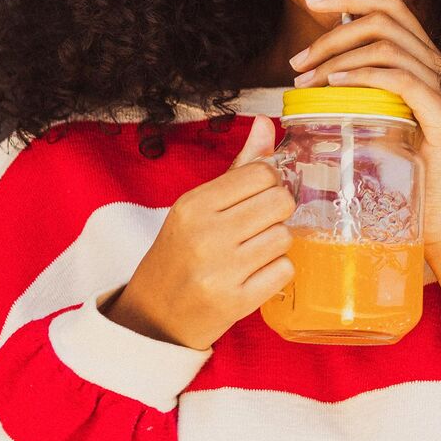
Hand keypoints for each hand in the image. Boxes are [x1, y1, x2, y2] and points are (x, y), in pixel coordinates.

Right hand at [103, 116, 296, 349]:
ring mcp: (221, 270)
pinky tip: (255, 274)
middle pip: (280, 202)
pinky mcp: (237, 302)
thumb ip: (238, 167)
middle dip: (278, 212)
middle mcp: (206, 234)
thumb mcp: (198, 206)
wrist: (155, 316)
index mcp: (194, 204)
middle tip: (259, 225)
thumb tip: (266, 124)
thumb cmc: (180, 254)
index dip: (271, 182)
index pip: (262, 173)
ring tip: (252, 252)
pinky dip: (276, 272)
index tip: (259, 196)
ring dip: (276, 244)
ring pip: (285, 237)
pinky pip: (285, 271)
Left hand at [289, 0, 440, 257]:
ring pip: (389, 46)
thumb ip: (354, 99)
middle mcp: (439, 70)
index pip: (391, 9)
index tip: (312, 0)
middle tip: (298, 60)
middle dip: (334, 28)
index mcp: (423, 66)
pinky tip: (335, 85)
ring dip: (339, 56)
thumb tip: (309, 78)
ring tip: (307, 80)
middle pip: (387, 18)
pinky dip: (365, 76)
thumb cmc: (403, 184)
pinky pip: (404, 80)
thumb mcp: (372, 129)